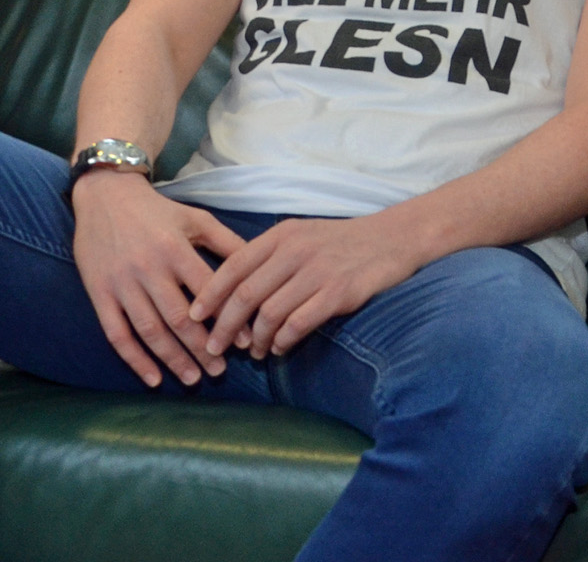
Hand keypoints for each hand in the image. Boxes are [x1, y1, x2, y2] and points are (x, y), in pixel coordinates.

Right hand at [70, 171, 249, 385]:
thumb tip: (259, 266)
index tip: (245, 342)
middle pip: (179, 318)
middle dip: (202, 348)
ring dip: (172, 359)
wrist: (105, 195)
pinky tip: (153, 379)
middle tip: (220, 371)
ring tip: (194, 379)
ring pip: (150, 330)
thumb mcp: (195, 218)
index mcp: (175, 248)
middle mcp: (148, 268)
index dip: (227, 318)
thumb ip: (227, 242)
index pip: (207, 291)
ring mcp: (122, 283)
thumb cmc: (157, 211)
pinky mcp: (99, 294)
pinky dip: (134, 360)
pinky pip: (117, 334)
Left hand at [189, 211, 428, 358]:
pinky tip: (281, 348)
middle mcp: (296, 250)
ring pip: (269, 313)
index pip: (234, 265)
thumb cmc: (344, 241)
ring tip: (256, 353)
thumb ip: (271, 256)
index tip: (194, 316)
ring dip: (257, 340)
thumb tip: (235, 290)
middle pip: (245, 294)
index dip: (210, 293)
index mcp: (282, 235)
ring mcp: (318, 271)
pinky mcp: (339, 292)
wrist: (394, 238)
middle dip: (224, 326)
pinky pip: (299, 323)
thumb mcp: (304, 235)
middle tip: (215, 348)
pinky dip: (284, 341)